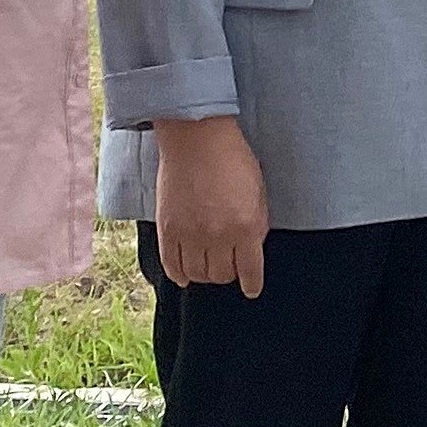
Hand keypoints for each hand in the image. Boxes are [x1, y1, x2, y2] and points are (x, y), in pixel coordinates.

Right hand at [154, 116, 270, 297]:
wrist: (196, 138)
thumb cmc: (233, 159)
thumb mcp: (258, 192)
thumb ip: (256, 225)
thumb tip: (251, 250)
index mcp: (246, 227)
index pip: (250, 272)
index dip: (251, 284)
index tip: (251, 289)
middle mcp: (218, 236)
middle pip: (222, 275)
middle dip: (228, 274)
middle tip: (228, 266)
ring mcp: (190, 234)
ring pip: (197, 274)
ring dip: (204, 274)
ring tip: (207, 266)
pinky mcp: (167, 229)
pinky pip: (171, 265)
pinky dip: (179, 274)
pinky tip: (185, 273)